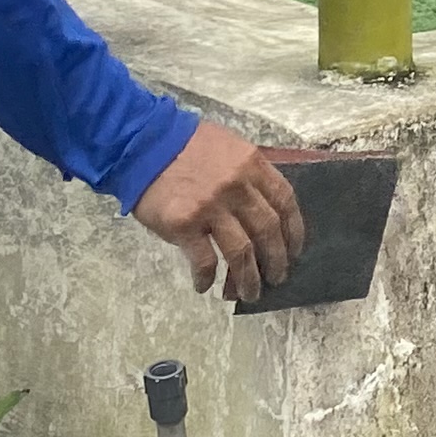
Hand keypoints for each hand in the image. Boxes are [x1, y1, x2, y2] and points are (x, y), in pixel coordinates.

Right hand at [133, 120, 303, 298]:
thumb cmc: (184, 144)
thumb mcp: (228, 146)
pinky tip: (205, 286)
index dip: (293, 231)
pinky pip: (204, 261)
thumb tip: (264, 207)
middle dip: (276, 261)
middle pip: (268, 232)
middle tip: (276, 278)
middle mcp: (237, 187)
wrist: (142, 142)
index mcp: (252, 165)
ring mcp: (211, 207)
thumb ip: (249, 173)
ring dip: (248, 279)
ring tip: (248, 294)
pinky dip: (207, 278)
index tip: (293, 251)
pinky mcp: (184, 225)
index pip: (285, 202)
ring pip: (241, 253)